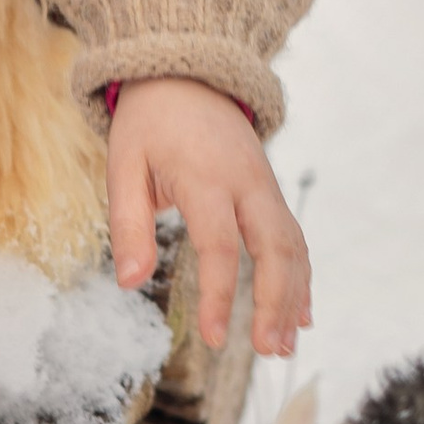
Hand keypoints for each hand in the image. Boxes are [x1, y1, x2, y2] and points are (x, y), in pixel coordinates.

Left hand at [106, 76, 310, 360]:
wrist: (186, 73)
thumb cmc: (149, 123)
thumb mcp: (123, 164)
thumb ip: (128, 224)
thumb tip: (129, 283)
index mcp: (205, 177)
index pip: (220, 247)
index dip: (219, 296)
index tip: (214, 340)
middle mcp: (246, 182)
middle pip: (275, 247)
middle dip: (275, 302)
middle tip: (267, 351)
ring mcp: (265, 185)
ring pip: (293, 245)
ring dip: (293, 297)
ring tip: (283, 346)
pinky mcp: (270, 190)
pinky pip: (293, 236)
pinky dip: (300, 276)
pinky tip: (299, 313)